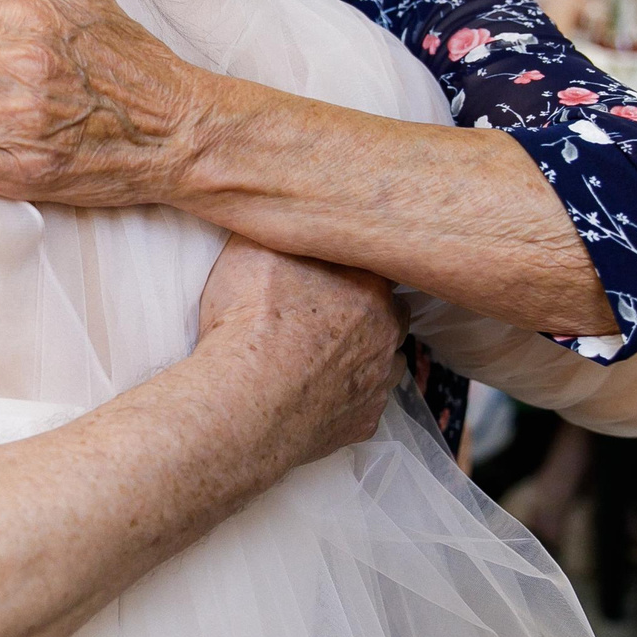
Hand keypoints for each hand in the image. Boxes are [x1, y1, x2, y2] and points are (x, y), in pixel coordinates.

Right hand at [198, 236, 402, 466]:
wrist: (245, 403)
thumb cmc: (248, 322)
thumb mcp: (251, 249)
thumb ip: (280, 229)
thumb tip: (280, 214)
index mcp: (368, 285)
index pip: (376, 265)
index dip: (353, 267)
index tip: (331, 272)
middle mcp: (385, 332)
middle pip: (391, 313)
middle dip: (367, 313)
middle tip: (328, 315)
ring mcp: (378, 382)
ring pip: (385, 362)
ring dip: (363, 357)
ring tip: (322, 359)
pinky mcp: (363, 423)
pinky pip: (364, 404)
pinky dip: (347, 398)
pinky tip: (317, 394)